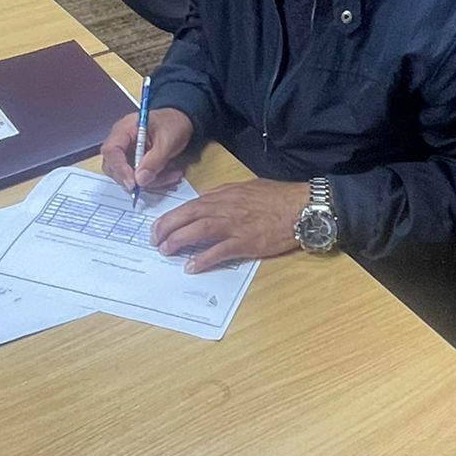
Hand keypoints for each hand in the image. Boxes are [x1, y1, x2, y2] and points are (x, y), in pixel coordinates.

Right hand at [101, 107, 193, 193]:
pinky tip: (170, 174)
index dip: (120, 169)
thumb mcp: (168, 141)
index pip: (111, 151)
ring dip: (152, 181)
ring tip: (174, 175)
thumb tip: (140, 181)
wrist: (181, 121)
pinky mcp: (134, 162)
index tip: (134, 184)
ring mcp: (127, 153)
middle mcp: (121, 142)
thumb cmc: (173, 124)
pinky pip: (139, 177)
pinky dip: (155, 180)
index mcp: (125, 129)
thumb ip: (154, 161)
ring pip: (129, 176)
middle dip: (138, 179)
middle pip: (115, 167)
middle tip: (160, 181)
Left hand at [148, 179, 307, 273]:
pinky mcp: (245, 242)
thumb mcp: (247, 188)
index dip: (172, 216)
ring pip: (198, 231)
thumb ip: (226, 196)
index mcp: (225, 194)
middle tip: (155, 240)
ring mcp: (234, 226)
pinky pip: (219, 252)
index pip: (191, 205)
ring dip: (179, 241)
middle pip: (188, 216)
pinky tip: (191, 267)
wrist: (300, 208)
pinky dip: (203, 260)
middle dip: (167, 228)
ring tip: (166, 251)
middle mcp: (225, 208)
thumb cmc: (278, 196)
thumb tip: (208, 203)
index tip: (160, 226)